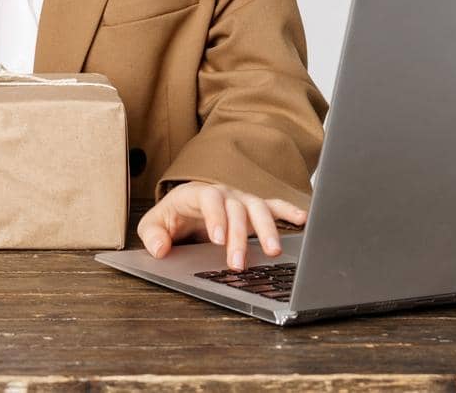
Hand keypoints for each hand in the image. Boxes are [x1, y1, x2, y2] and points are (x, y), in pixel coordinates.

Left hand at [137, 181, 307, 269]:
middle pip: (235, 209)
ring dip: (267, 229)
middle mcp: (223, 193)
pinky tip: (303, 220)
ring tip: (273, 250)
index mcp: (197, 193)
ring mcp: (241, 200)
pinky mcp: (253, 209)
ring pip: (257, 209)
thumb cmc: (171, 216)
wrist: (184, 207)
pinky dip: (289, 211)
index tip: (217, 239)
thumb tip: (160, 249)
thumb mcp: (153, 224)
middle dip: (238, 236)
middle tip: (238, 263)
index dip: (215, 217)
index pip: (209, 199)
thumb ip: (152, 235)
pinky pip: (274, 206)